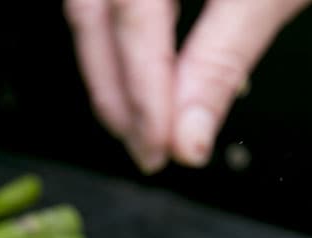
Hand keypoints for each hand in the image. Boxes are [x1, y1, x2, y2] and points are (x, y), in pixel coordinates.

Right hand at [64, 0, 311, 172]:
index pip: (129, 13)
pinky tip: (148, 72)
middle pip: (91, 8)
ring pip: (89, 0)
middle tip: (144, 149)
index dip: (139, 87)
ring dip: (112, 67)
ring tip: (142, 123)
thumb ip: (222, 62)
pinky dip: (125, 34)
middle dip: (116, 88)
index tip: (160, 147)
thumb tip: (188, 139)